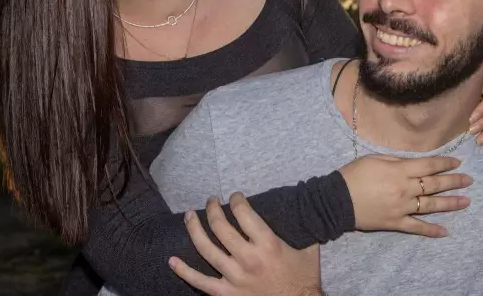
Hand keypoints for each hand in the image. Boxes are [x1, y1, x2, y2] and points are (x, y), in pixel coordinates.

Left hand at [169, 193, 321, 295]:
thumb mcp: (309, 249)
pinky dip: (184, 271)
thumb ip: (303, 229)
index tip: (234, 196)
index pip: (244, 213)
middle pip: (221, 227)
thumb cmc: (304, 278)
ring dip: (194, 229)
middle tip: (211, 201)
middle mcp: (248, 258)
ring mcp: (235, 277)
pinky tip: (173, 260)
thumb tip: (303, 208)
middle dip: (212, 209)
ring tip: (189, 216)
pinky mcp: (226, 294)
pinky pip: (200, 281)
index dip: (236, 200)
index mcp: (268, 244)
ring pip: (206, 249)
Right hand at [339, 154, 471, 237]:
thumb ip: (396, 161)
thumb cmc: (354, 175)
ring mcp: (402, 207)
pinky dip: (431, 230)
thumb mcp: (374, 159)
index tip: (458, 163)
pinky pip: (417, 227)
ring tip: (466, 201)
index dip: (445, 163)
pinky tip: (445, 231)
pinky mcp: (396, 222)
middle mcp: (405, 189)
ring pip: (431, 205)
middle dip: (454, 181)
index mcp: (400, 171)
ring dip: (450, 203)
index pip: (429, 166)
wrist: (337, 200)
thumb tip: (413, 163)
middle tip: (469, 180)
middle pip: (434, 184)